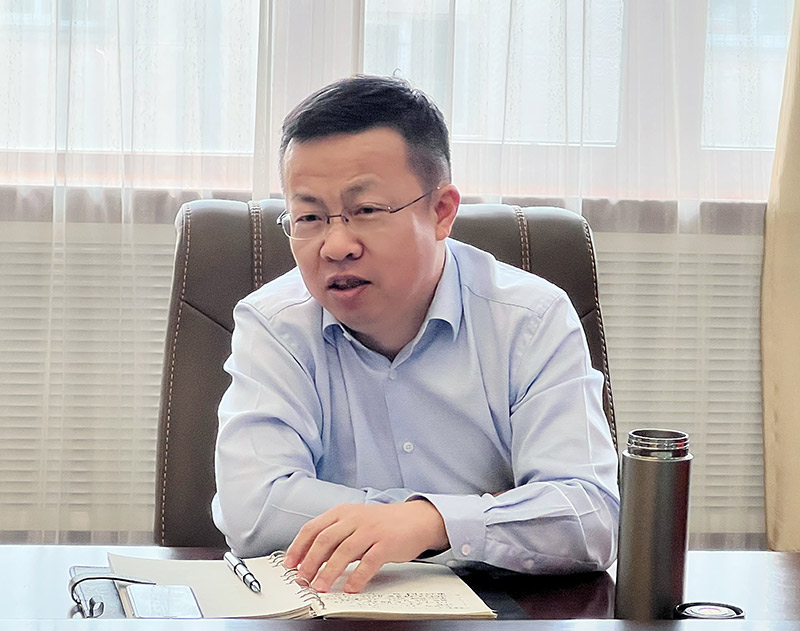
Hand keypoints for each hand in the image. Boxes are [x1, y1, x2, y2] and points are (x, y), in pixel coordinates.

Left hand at [283, 500, 449, 592]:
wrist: (416, 519)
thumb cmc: (382, 524)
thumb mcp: (354, 524)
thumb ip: (334, 537)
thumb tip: (310, 560)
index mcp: (342, 513)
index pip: (312, 528)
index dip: (298, 547)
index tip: (289, 565)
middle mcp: (354, 519)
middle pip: (325, 540)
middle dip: (309, 562)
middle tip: (302, 580)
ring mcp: (371, 530)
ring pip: (344, 550)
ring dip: (329, 571)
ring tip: (320, 587)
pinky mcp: (387, 543)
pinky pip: (369, 561)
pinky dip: (357, 576)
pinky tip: (350, 588)